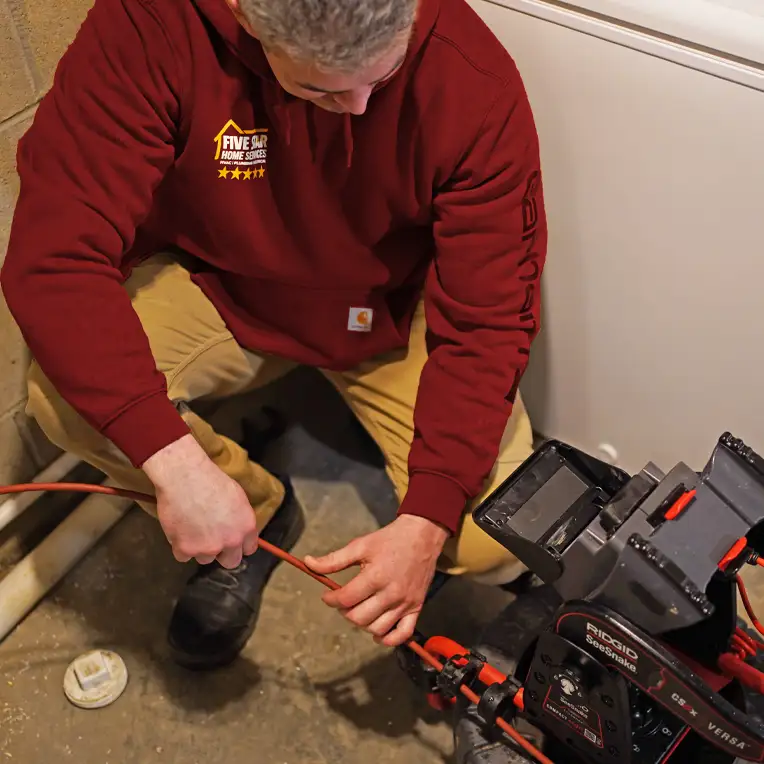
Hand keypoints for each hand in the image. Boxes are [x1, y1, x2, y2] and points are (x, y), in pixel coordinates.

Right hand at [143, 434, 258, 568]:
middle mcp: (230, 541)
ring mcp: (208, 548)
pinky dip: (180, 546)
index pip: (249, 549)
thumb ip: (240, 519)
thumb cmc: (212, 480)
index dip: (239, 545)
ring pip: (205, 558)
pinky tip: (179, 529)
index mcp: (246, 527)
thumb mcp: (237, 497)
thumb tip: (238, 528)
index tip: (232, 541)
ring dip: (199, 548)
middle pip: (230, 561)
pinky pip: (183, 556)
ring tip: (192, 528)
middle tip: (211, 539)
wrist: (185, 477)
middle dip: (222, 553)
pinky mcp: (185, 549)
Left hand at [305, 515, 448, 646]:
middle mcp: (391, 593)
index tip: (327, 595)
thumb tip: (308, 563)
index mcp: (375, 576)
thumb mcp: (360, 545)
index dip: (330, 600)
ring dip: (363, 624)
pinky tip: (377, 632)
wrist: (422, 535)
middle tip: (344, 601)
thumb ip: (333, 559)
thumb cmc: (390, 539)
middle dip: (345, 611)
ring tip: (359, 611)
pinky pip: (402, 634)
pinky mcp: (416, 607)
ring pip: (377, 628)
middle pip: (359, 617)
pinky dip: (389, 639)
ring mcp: (405, 602)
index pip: (346, 599)